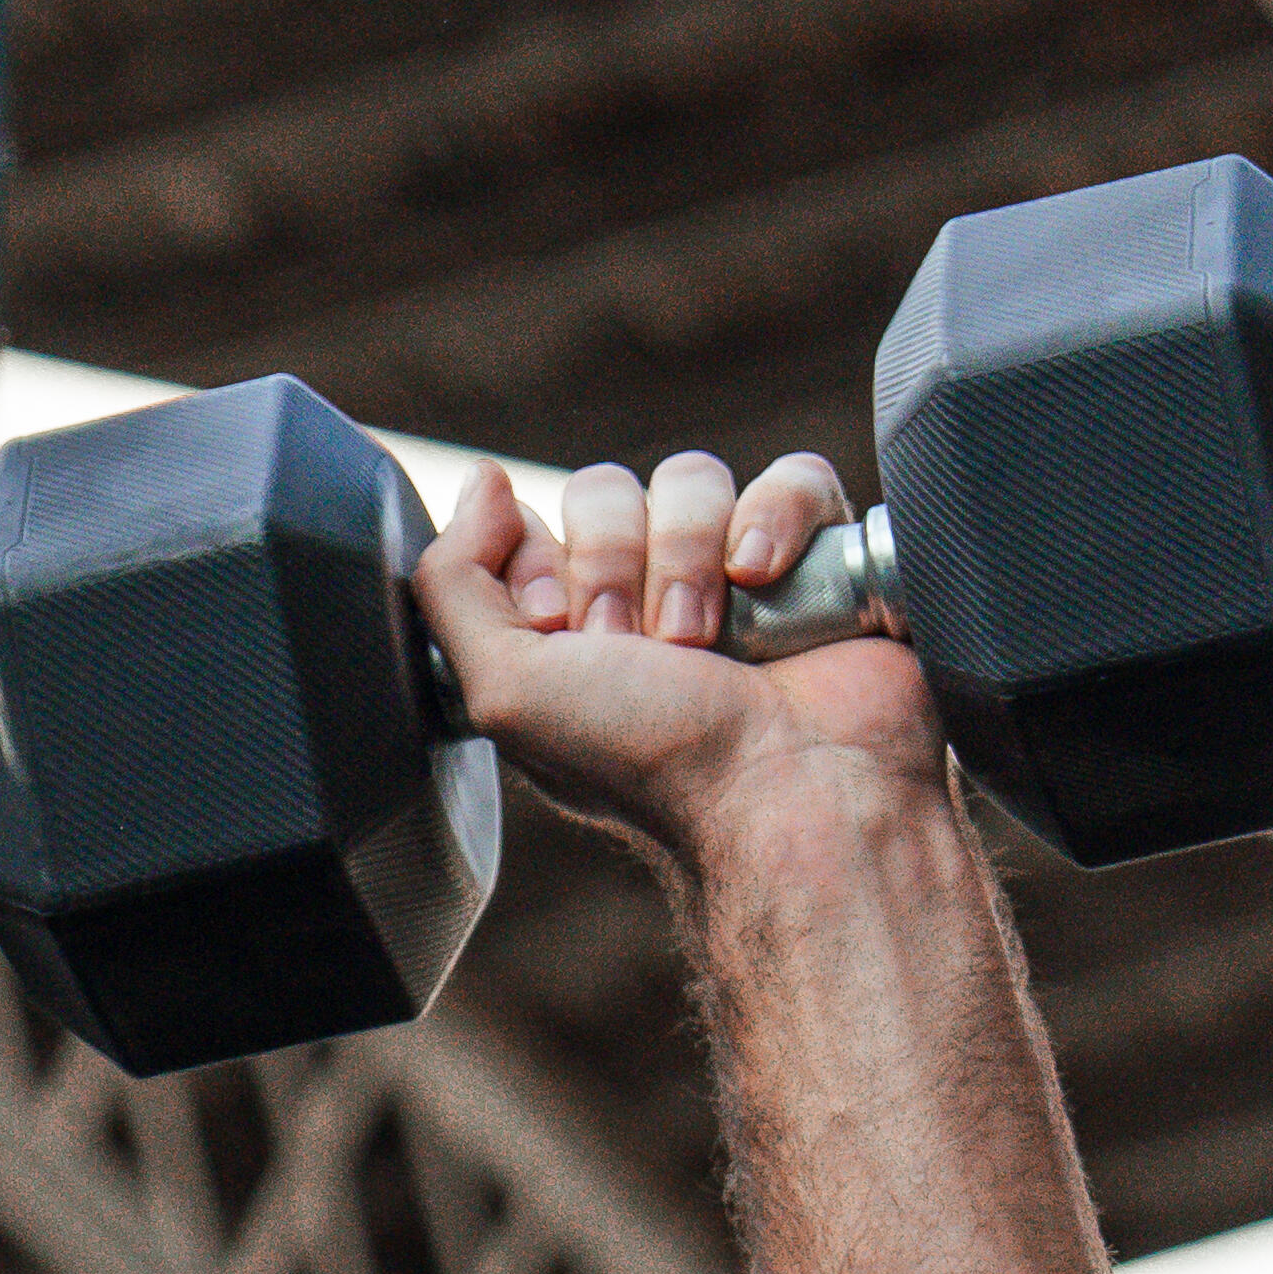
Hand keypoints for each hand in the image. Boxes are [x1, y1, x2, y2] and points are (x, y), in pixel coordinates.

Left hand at [411, 445, 943, 862]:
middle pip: (607, 492)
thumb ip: (453, 583)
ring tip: (709, 639)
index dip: (544, 567)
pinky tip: (765, 575)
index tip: (565, 634)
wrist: (784, 796)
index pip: (533, 527)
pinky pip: (794, 478)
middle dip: (616, 565)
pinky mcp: (819, 561)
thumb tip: (484, 480)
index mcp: (569, 634)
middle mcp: (648, 599)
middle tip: (646, 648)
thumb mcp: (504, 692)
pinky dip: (775, 516)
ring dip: (688, 554)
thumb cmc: (650, 762)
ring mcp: (735, 578)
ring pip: (692, 480)